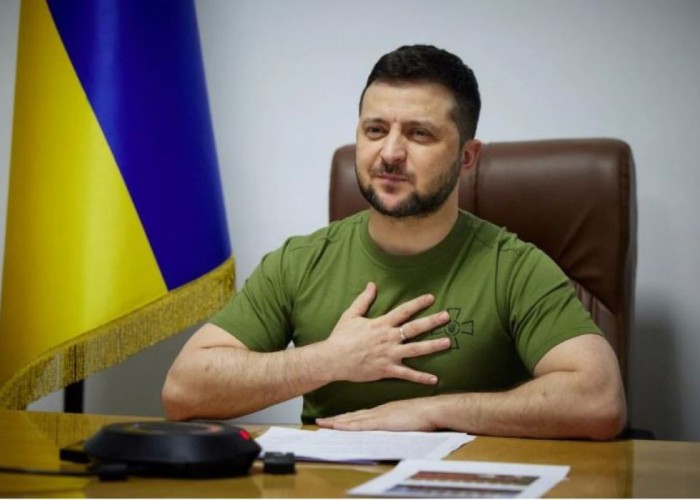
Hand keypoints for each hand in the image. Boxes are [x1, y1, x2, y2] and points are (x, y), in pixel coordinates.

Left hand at [316, 398, 436, 430]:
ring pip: (353, 420)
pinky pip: (361, 425)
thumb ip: (396, 419)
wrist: (431, 409)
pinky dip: (348, 426)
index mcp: (383, 411)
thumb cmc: (423, 413)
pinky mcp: (382, 422)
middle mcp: (378, 412)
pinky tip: (338, 427)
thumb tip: (391, 425)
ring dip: (337, 422)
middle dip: (336, 420)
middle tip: (321, 422)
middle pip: (352, 416)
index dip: (345, 418)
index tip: (333, 419)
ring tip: (323, 424)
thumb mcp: (406, 415)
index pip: (360, 415)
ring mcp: (379, 416)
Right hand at [321, 282, 450, 384]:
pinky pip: (407, 374)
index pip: (403, 311)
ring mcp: (390, 355)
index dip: (418, 303)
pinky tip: (435, 379)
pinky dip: (421, 377)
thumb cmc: (341, 337)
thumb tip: (371, 284)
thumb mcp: (351, 315)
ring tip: (448, 342)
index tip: (431, 298)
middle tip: (447, 316)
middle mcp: (389, 338)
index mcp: (381, 324)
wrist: (333, 359)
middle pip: (415, 328)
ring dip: (433, 346)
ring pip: (416, 350)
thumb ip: (363, 300)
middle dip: (432, 321)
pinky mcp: (387, 370)